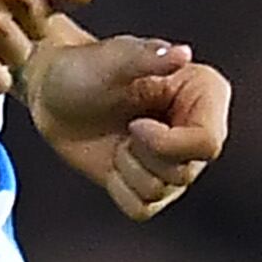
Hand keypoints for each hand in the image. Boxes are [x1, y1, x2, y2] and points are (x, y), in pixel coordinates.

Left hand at [24, 33, 230, 220]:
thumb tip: (181, 53)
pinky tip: (112, 160)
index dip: (169, 144)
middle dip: (142, 153)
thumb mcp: (113, 58)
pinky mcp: (153, 185)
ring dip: (127, 168)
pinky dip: (119, 188)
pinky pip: (141, 208)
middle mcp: (198, 129)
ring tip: (118, 138)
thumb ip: (146, 57)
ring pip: (161, 192)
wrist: (54, 93)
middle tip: (125, 125)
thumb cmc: (86, 67)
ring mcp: (177, 161)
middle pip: (185, 172)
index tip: (135, 124)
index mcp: (205, 93)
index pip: (208, 142)